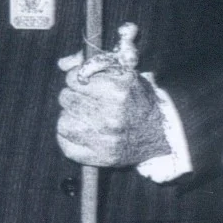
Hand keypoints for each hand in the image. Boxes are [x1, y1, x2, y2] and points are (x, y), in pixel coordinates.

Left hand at [55, 50, 170, 167]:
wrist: (160, 132)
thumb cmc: (138, 99)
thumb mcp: (123, 73)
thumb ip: (93, 63)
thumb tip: (62, 64)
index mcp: (117, 92)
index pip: (73, 79)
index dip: (78, 78)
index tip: (86, 83)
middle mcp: (110, 117)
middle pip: (66, 98)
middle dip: (75, 96)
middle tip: (89, 100)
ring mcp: (104, 141)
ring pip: (63, 122)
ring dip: (71, 117)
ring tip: (87, 116)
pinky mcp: (99, 158)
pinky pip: (65, 144)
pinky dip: (69, 137)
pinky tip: (83, 131)